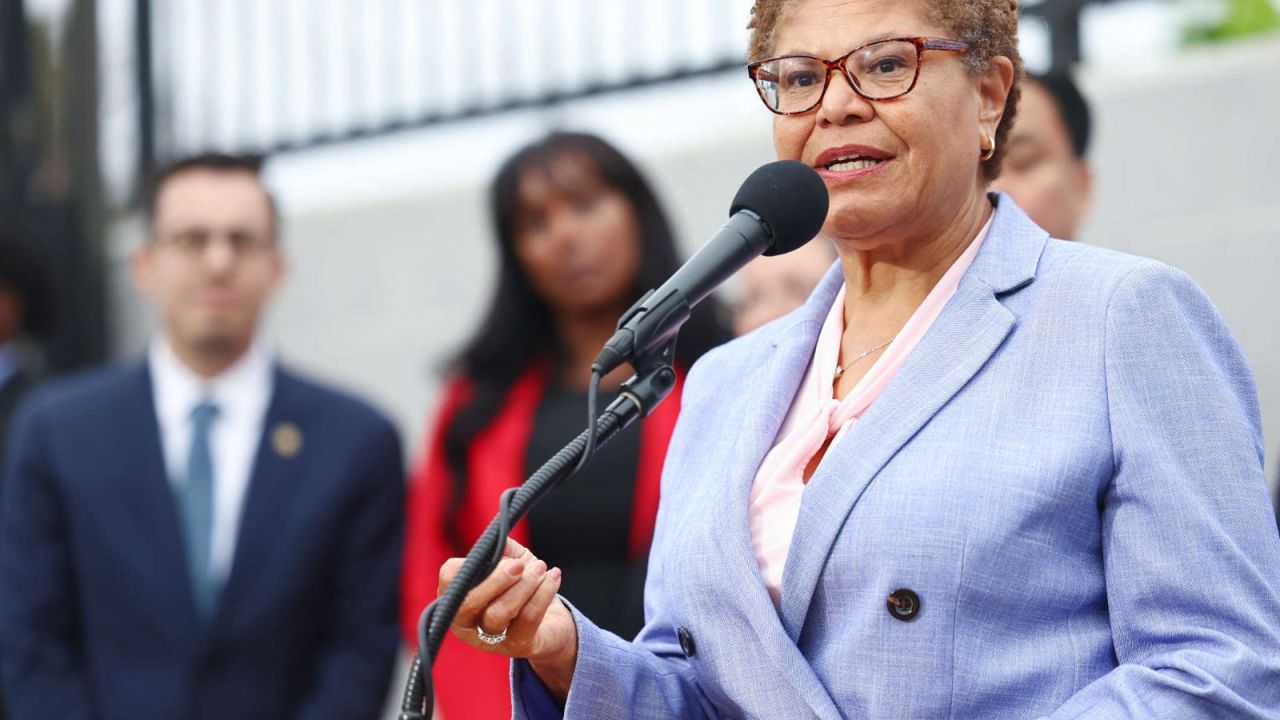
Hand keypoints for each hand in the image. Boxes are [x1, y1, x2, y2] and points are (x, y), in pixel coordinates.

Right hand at [438, 538, 577, 697]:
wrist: (551, 620)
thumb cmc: (522, 585)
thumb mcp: (512, 560)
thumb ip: (503, 549)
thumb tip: (498, 539)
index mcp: (457, 597)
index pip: (448, 579)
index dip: (467, 566)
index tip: (491, 554)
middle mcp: (466, 623)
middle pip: (469, 604)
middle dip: (495, 580)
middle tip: (519, 565)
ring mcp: (490, 639)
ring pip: (498, 613)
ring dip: (523, 586)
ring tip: (541, 568)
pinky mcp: (518, 645)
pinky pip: (528, 618)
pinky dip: (543, 593)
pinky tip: (554, 576)